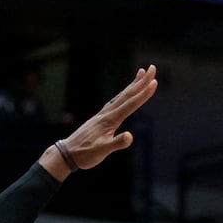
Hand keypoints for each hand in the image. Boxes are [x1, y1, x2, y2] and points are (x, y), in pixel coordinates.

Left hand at [40, 65, 157, 178]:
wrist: (67, 153)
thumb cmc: (85, 154)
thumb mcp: (102, 151)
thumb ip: (116, 143)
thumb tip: (130, 137)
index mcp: (110, 120)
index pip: (130, 104)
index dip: (143, 94)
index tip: (154, 82)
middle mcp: (107, 114)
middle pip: (127, 94)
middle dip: (141, 82)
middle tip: (152, 68)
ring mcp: (103, 115)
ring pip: (121, 96)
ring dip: (133, 85)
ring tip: (141, 73)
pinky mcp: (100, 118)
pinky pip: (115, 102)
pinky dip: (123, 95)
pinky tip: (125, 94)